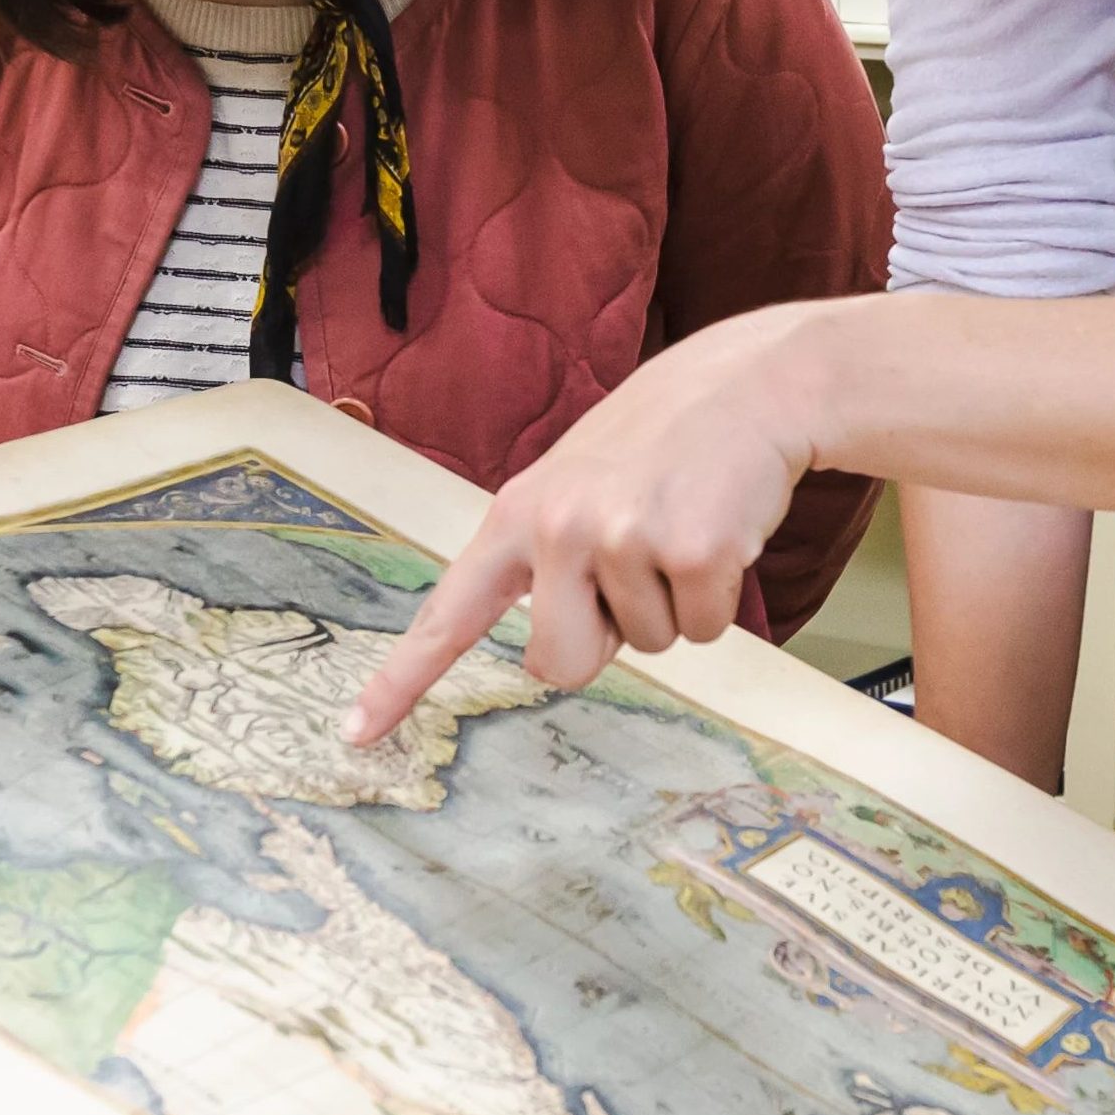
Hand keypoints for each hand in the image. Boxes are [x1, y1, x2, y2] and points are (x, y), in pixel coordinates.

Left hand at [345, 304, 827, 743]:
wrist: (757, 382)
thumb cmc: (667, 439)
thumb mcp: (578, 482)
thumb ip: (550, 560)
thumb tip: (558, 653)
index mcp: (518, 514)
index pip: (448, 613)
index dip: (402, 679)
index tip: (357, 732)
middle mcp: (558, 528)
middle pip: (560, 664)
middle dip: (604, 642)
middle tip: (637, 567)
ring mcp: (622, 538)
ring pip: (648, 646)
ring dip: (675, 603)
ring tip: (684, 524)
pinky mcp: (691, 552)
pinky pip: (704, 630)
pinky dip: (721, 596)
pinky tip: (722, 529)